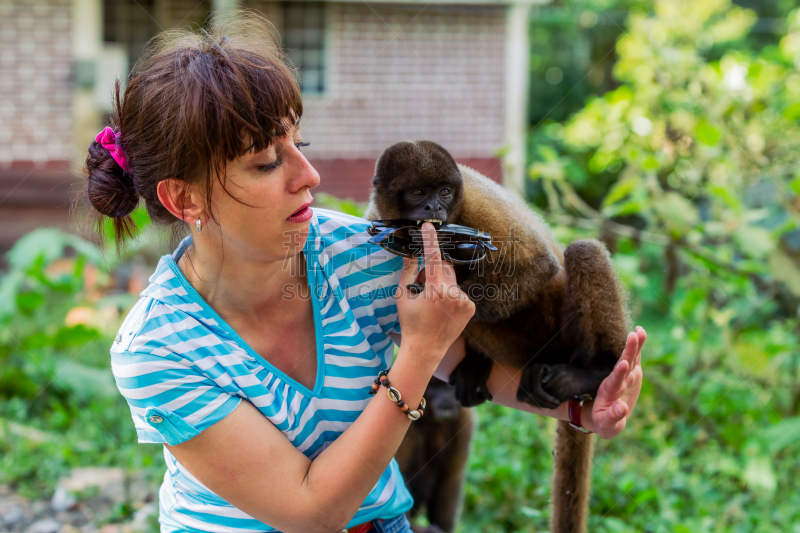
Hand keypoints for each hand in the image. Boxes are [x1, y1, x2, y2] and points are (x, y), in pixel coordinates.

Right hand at [395, 223, 474, 363]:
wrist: (425, 350)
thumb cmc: (410, 323)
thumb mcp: (402, 296)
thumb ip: (407, 272)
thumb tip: (411, 255)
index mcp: (435, 290)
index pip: (432, 257)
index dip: (430, 239)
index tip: (428, 226)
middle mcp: (453, 294)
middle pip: (443, 267)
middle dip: (432, 270)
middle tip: (422, 285)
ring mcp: (464, 301)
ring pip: (451, 280)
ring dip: (442, 284)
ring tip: (432, 303)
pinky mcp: (470, 308)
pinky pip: (459, 292)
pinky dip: (451, 296)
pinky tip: (442, 310)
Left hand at [583, 326, 645, 438]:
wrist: (603, 417)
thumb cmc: (604, 422)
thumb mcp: (607, 425)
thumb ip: (613, 416)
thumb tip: (622, 408)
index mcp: (610, 393)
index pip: (615, 381)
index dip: (619, 373)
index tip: (624, 364)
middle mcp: (617, 382)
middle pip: (623, 365)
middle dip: (628, 352)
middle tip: (632, 336)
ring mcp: (625, 377)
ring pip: (630, 359)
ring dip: (634, 346)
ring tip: (638, 331)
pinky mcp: (632, 375)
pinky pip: (635, 359)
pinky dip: (638, 347)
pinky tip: (639, 331)